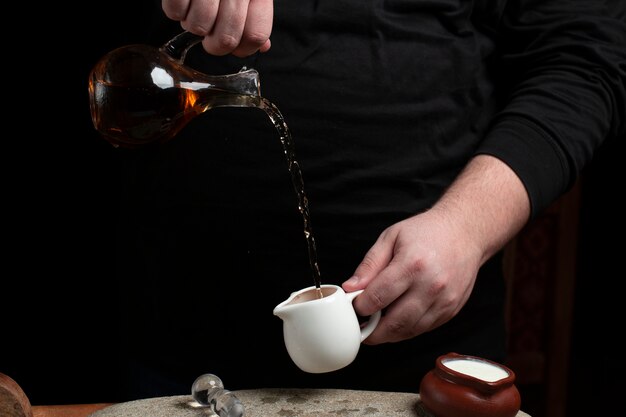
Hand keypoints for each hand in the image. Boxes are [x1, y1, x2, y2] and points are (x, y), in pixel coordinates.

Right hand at [162, 0, 272, 56]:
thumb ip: (255, 16)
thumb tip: (262, 47)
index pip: (255, 35)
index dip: (243, 49)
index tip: (235, 47)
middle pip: (226, 38)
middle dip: (214, 45)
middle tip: (209, 33)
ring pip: (199, 27)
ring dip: (192, 24)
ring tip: (194, 7)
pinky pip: (175, 11)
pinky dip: (175, 10)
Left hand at [342, 208, 481, 343]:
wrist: (465, 232)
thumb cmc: (427, 232)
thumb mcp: (391, 237)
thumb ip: (369, 264)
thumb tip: (351, 288)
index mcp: (412, 264)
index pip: (378, 298)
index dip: (360, 307)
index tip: (354, 306)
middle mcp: (431, 286)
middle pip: (394, 323)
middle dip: (372, 331)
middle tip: (360, 328)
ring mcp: (444, 301)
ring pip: (409, 331)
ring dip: (388, 334)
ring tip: (376, 326)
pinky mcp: (451, 310)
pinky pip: (424, 329)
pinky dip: (407, 330)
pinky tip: (397, 321)